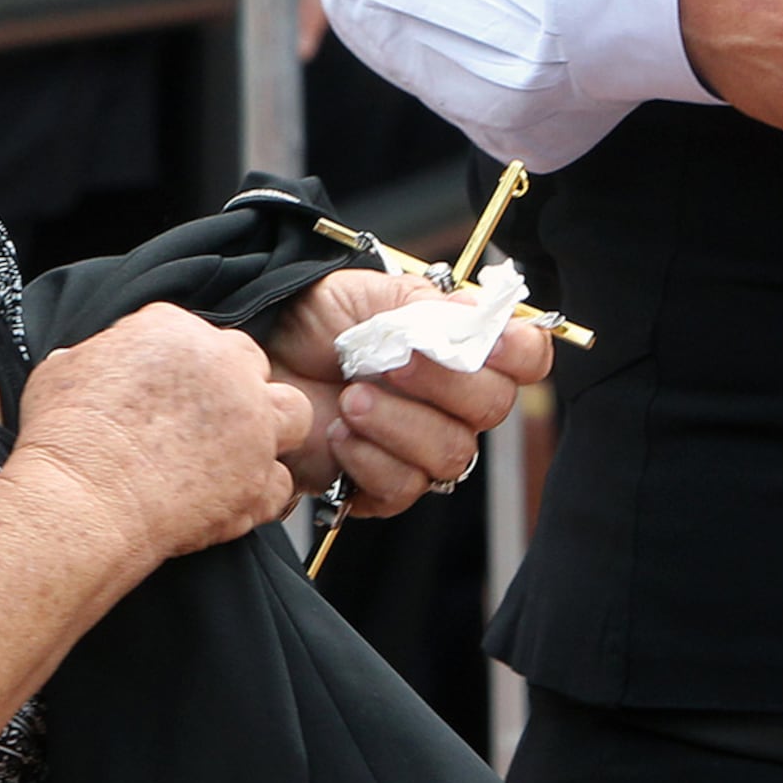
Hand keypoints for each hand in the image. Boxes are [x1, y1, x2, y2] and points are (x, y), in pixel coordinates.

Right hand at [14, 302, 317, 570]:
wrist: (84, 499)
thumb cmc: (65, 435)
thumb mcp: (61, 370)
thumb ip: (93, 358)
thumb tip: (87, 363)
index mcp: (175, 329)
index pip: (198, 335)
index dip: (187, 367)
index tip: (170, 392)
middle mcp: (225, 367)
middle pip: (252, 365)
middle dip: (235, 390)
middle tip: (205, 423)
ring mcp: (251, 423)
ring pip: (292, 414)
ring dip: (270, 431)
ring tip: (238, 454)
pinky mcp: (258, 478)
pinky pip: (280, 483)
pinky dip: (259, 494)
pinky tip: (230, 501)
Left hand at [260, 269, 552, 517]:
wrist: (258, 358)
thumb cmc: (312, 322)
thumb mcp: (367, 295)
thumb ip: (424, 306)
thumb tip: (474, 320)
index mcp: (458, 347)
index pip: (524, 357)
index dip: (518, 353)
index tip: (487, 344)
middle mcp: (452, 400)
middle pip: (492, 407)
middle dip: (442, 383)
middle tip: (390, 363)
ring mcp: (421, 446)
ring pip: (450, 453)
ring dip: (397, 424)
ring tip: (350, 400)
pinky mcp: (383, 486)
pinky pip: (403, 487)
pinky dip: (368, 458)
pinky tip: (338, 433)